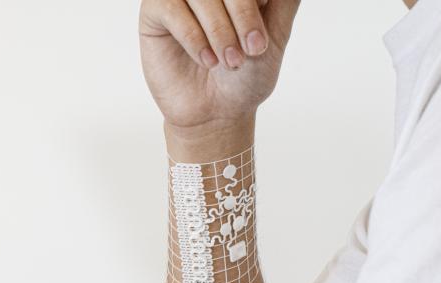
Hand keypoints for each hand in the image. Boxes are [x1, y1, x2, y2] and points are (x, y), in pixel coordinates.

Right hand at [139, 0, 300, 136]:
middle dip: (243, 14)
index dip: (253, 5)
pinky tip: (206, 60)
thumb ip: (284, 1)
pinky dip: (193, 37)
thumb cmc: (245, 77)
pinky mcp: (155, 13)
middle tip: (251, 50)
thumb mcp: (274, 36)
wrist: (216, 114)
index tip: (261, 38)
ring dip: (218, 29)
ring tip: (229, 61)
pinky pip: (171, 9)